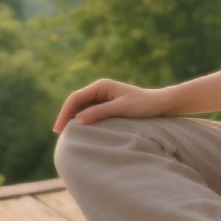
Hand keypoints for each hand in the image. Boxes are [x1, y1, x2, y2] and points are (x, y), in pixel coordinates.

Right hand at [53, 80, 167, 130]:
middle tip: (59, 134)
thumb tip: (77, 120)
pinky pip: (90, 113)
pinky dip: (84, 121)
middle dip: (66, 116)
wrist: (161, 104)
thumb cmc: (144, 105)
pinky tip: (81, 132)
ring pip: (82, 108)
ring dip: (74, 119)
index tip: (59, 129)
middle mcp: (100, 90)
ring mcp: (103, 98)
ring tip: (67, 135)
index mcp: (101, 86)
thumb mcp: (122, 109)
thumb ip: (100, 113)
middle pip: (76, 102)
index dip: (65, 113)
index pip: (75, 98)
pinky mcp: (107, 106)